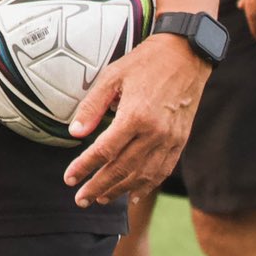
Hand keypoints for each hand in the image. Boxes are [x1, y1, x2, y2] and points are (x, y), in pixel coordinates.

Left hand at [63, 35, 209, 207]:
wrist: (186, 56)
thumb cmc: (146, 63)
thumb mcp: (112, 76)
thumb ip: (92, 106)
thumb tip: (73, 133)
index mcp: (135, 116)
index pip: (104, 151)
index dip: (84, 167)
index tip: (69, 178)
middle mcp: (155, 133)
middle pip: (122, 169)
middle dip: (98, 186)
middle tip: (79, 199)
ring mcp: (171, 140)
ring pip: (142, 175)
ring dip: (120, 190)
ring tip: (100, 198)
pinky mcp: (181, 142)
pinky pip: (163, 171)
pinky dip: (146, 186)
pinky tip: (132, 195)